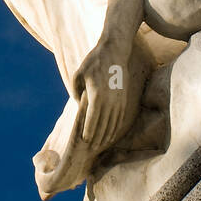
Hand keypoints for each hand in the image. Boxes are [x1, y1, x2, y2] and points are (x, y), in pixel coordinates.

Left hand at [70, 37, 132, 152]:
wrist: (115, 51)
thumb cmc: (93, 61)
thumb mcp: (78, 74)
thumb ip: (76, 92)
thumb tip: (79, 107)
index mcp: (96, 94)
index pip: (92, 118)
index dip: (89, 130)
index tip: (85, 140)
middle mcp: (109, 99)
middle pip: (104, 124)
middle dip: (97, 137)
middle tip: (91, 149)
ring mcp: (119, 99)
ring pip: (113, 122)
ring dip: (107, 135)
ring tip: (101, 146)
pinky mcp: (124, 98)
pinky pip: (120, 117)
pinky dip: (116, 127)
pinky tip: (112, 134)